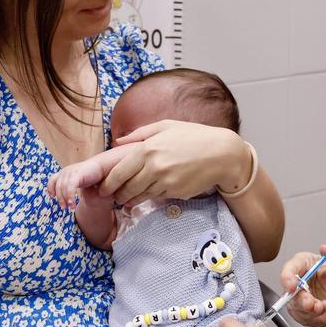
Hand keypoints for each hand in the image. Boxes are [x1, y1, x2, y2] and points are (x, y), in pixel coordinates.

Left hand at [47, 158, 109, 209]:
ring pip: (63, 188)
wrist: (102, 167)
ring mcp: (71, 172)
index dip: (51, 188)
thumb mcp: (79, 181)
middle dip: (60, 198)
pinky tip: (72, 203)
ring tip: (71, 207)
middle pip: (58, 186)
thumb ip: (72, 186)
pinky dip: (69, 196)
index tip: (52, 196)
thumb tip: (67, 197)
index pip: (53, 180)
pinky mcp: (77, 174)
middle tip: (64, 208)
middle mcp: (66, 171)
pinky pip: (70, 187)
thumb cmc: (92, 175)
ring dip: (65, 199)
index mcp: (65, 172)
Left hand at [101, 120, 246, 205]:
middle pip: (127, 187)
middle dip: (118, 194)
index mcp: (148, 148)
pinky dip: (149, 198)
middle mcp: (154, 166)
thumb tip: (118, 141)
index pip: (120, 171)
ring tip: (127, 200)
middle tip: (113, 197)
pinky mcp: (175, 192)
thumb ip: (140, 134)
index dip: (109, 182)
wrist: (221, 154)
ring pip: (141, 195)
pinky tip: (145, 197)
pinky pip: (156, 197)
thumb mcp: (166, 126)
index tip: (104, 187)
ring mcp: (165, 181)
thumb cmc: (194, 137)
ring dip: (131, 199)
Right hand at [281, 245, 325, 326]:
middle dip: (298, 296)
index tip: (292, 284)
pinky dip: (312, 315)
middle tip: (309, 302)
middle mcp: (301, 279)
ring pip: (293, 303)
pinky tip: (323, 310)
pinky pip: (300, 315)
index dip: (288, 275)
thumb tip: (325, 248)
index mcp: (308, 264)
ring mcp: (300, 296)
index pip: (292, 266)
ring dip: (307, 308)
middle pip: (288, 287)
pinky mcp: (301, 312)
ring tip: (321, 307)